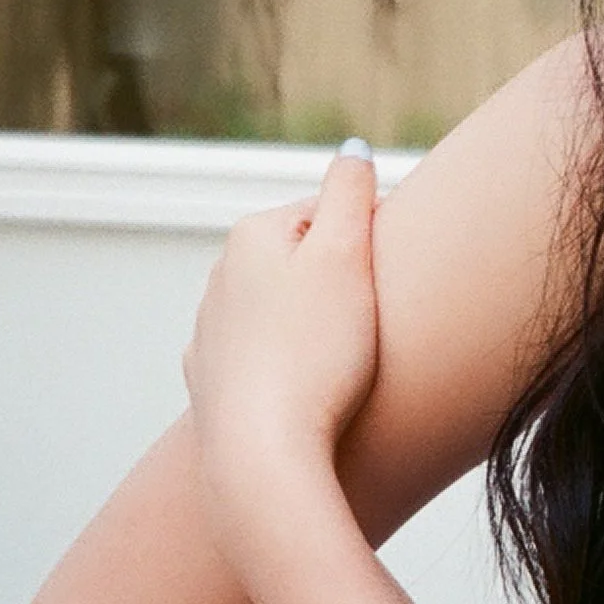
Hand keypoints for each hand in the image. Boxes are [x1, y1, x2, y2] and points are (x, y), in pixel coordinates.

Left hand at [184, 142, 381, 491]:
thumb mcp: (345, 256)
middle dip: (340, 282)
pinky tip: (308, 388)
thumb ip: (350, 192)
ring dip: (313, 324)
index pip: (330, 213)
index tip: (392, 281)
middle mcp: (221, 276)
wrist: (264, 454)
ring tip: (345, 362)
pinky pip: (261, 359)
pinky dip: (286, 365)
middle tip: (373, 324)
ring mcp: (211, 332)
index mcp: (252, 234)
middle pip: (301, 261)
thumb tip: (352, 149)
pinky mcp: (212, 383)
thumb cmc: (316, 354)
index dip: (373, 242)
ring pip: (279, 311)